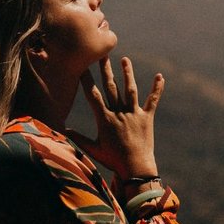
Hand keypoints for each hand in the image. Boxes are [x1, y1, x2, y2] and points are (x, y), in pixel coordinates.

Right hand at [70, 56, 163, 182]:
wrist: (136, 169)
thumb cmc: (113, 160)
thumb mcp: (93, 149)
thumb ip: (78, 138)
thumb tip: (63, 131)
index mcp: (105, 119)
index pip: (93, 95)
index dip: (86, 80)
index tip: (82, 66)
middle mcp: (119, 113)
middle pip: (111, 87)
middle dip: (105, 70)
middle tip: (102, 54)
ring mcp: (134, 114)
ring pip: (130, 90)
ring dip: (128, 74)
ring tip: (124, 59)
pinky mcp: (146, 118)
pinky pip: (152, 101)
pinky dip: (157, 89)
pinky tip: (160, 76)